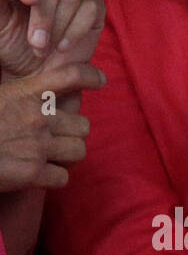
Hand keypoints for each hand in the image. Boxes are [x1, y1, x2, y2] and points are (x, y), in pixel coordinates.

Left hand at [0, 0, 105, 78]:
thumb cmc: (14, 45)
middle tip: (37, 42)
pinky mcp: (93, 6)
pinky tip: (64, 46)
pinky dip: (79, 29)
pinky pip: (92, 7)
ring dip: (60, 25)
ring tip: (48, 48)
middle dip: (44, 14)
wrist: (39, 72)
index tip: (29, 1)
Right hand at [0, 63, 103, 191]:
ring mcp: (38, 147)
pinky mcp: (33, 174)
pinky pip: (63, 177)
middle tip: (57, 137)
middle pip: (83, 125)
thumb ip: (19, 93)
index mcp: (25, 93)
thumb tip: (39, 93)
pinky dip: (54, 178)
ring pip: (79, 151)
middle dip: (73, 133)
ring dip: (68, 156)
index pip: (69, 77)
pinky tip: (40, 174)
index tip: (100, 81)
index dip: (89, 76)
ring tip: (51, 155)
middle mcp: (37, 118)